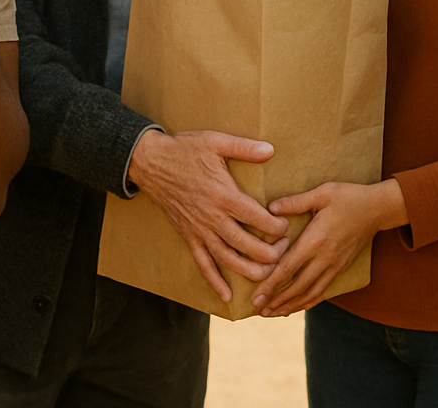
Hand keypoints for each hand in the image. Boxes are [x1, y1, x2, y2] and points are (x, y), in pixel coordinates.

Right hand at [127, 129, 290, 301]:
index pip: (258, 218)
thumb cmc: (185, 150)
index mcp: (224, 195)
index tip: (286, 226)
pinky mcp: (189, 237)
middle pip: (247, 245)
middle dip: (270, 253)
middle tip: (285, 251)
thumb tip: (271, 149)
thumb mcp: (215, 141)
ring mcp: (200, 230)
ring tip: (268, 275)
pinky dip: (214, 281)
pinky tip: (226, 296)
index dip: (277, 226)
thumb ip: (244, 147)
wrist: (151, 163)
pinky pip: (202, 264)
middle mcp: (213, 218)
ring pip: (228, 259)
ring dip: (250, 271)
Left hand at [251, 179, 404, 316]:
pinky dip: (309, 301)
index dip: (271, 285)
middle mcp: (325, 258)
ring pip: (311, 293)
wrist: (378, 209)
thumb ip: (295, 202)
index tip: (256, 298)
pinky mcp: (341, 267)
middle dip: (277, 301)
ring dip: (292, 305)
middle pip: (297, 287)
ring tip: (274, 313)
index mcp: (316, 240)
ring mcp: (334, 265)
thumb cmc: (348, 197)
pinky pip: (323, 290)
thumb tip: (271, 208)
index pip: (288, 268)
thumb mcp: (322, 193)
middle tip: (259, 310)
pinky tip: (298, 306)